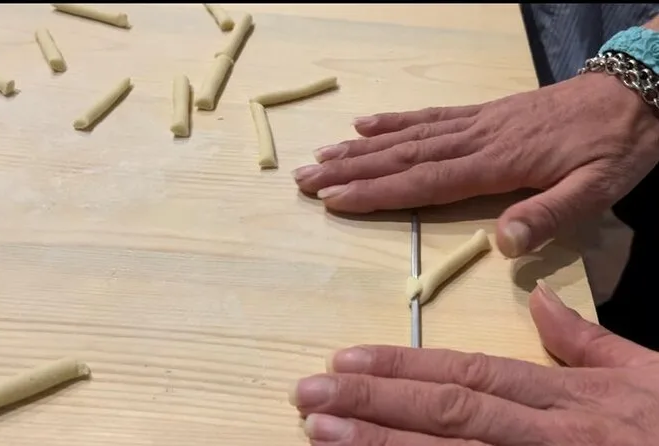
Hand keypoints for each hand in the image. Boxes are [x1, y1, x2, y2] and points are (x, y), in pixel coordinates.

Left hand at [289, 282, 658, 445]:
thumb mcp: (645, 374)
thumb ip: (585, 340)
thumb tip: (539, 297)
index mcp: (562, 397)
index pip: (466, 372)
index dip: (403, 366)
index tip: (347, 359)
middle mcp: (543, 435)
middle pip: (445, 412)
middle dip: (372, 402)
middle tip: (308, 393)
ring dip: (379, 445)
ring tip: (319, 432)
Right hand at [292, 73, 658, 256]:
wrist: (637, 92)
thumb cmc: (616, 147)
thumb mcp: (598, 189)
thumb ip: (548, 215)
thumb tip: (501, 244)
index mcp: (497, 164)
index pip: (424, 182)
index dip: (376, 192)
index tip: (333, 198)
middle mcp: (475, 139)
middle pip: (402, 157)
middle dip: (350, 170)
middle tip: (304, 178)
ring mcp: (476, 122)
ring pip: (407, 135)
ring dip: (360, 148)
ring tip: (321, 156)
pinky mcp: (483, 112)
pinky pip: (429, 116)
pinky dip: (394, 121)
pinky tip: (367, 125)